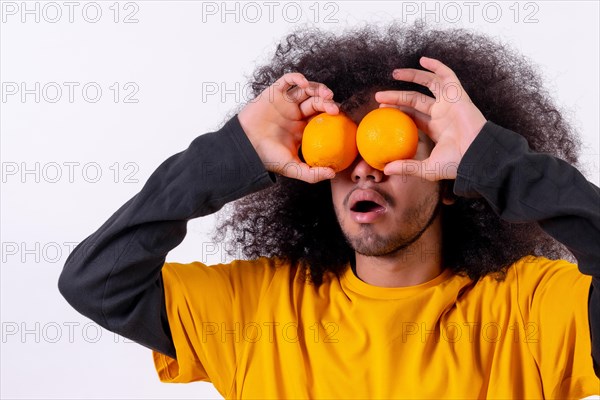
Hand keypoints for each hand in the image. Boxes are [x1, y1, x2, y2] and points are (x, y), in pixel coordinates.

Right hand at [238, 73, 339, 182]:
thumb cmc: (266, 157)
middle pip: (317, 101)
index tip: (340, 119)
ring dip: (318, 88)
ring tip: (325, 95)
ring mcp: (285, 102)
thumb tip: (333, 173)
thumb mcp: (292, 168)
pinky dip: (297, 78)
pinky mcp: (274, 93)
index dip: (332, 114)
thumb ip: (311, 173)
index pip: (322, 116)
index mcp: (303, 128)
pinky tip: (304, 83)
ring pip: (306, 89)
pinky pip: (288, 80)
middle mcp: (296, 113)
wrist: (244, 147)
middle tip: (334, 109)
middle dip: (328, 102)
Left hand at [375, 56, 486, 180]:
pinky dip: (436, 66)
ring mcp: (450, 102)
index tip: (381, 109)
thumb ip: (406, 167)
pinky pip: (447, 75)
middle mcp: (443, 113)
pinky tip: (422, 60)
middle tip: (379, 96)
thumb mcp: (427, 168)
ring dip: (412, 76)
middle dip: (397, 96)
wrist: (478, 154)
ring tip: (394, 73)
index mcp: (437, 128)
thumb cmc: (456, 163)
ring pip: (428, 84)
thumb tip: (384, 169)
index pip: (413, 115)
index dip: (398, 111)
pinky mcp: (457, 94)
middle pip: (415, 100)